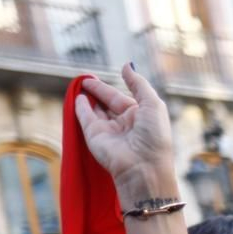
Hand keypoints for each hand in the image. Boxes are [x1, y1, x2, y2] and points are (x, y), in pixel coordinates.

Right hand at [74, 63, 177, 207]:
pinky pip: (85, 117)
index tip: (109, 76)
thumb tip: (126, 66)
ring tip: (81, 84)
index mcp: (141, 117)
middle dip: (99, 91)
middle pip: (108, 103)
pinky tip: (78, 96)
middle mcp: (125, 124)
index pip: (124, 98)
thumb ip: (138, 84)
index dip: (115, 87)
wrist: (142, 168)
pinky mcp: (94, 136)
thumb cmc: (154, 136)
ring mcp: (109, 130)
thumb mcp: (153, 104)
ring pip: (96, 110)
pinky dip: (80, 107)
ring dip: (89, 97)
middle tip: (87, 79)